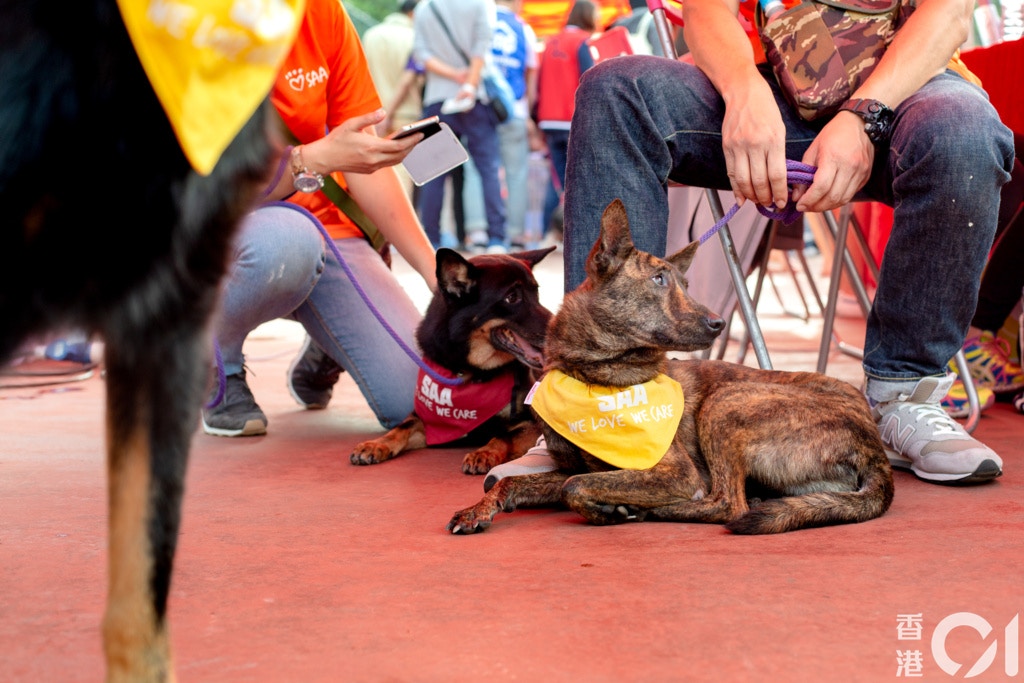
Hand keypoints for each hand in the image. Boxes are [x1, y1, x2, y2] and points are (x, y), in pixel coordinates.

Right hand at [303, 109, 420, 174]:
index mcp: (371, 147)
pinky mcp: (369, 170)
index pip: (399, 146)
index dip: (412, 140)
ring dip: (404, 153)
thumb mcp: (351, 124)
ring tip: (411, 143)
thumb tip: (383, 112)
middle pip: (400, 155)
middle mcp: (374, 160)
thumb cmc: (337, 139)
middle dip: (411, 146)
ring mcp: (372, 167)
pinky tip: (396, 149)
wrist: (325, 158)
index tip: (420, 134)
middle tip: (419, 137)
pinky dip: (395, 157)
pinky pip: (387, 164)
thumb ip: (369, 118)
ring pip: (395, 161)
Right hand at [720, 80, 788, 209]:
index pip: (776, 175)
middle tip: (769, 204)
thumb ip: (778, 154)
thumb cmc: (766, 110)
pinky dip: (736, 188)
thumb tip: (778, 181)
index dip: (779, 193)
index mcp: (773, 140)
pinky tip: (741, 198)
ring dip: (750, 196)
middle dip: (765, 197)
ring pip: (743, 181)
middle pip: (759, 181)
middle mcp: (755, 144)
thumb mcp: (779, 129)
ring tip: (757, 201)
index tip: (782, 203)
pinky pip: (731, 173)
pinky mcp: (726, 147)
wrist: (743, 92)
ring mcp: (738, 146)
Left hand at [792, 112, 873, 212]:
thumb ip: (804, 173)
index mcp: (833, 157)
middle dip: (817, 207)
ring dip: (827, 206)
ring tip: (816, 205)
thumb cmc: (833, 135)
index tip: (799, 205)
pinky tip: (828, 197)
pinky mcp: (866, 176)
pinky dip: (838, 200)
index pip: (821, 187)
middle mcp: (850, 166)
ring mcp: (861, 172)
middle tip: (806, 207)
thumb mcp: (812, 150)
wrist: (858, 123)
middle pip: (833, 197)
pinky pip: (851, 194)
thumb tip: (797, 196)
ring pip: (843, 199)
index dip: (809, 200)